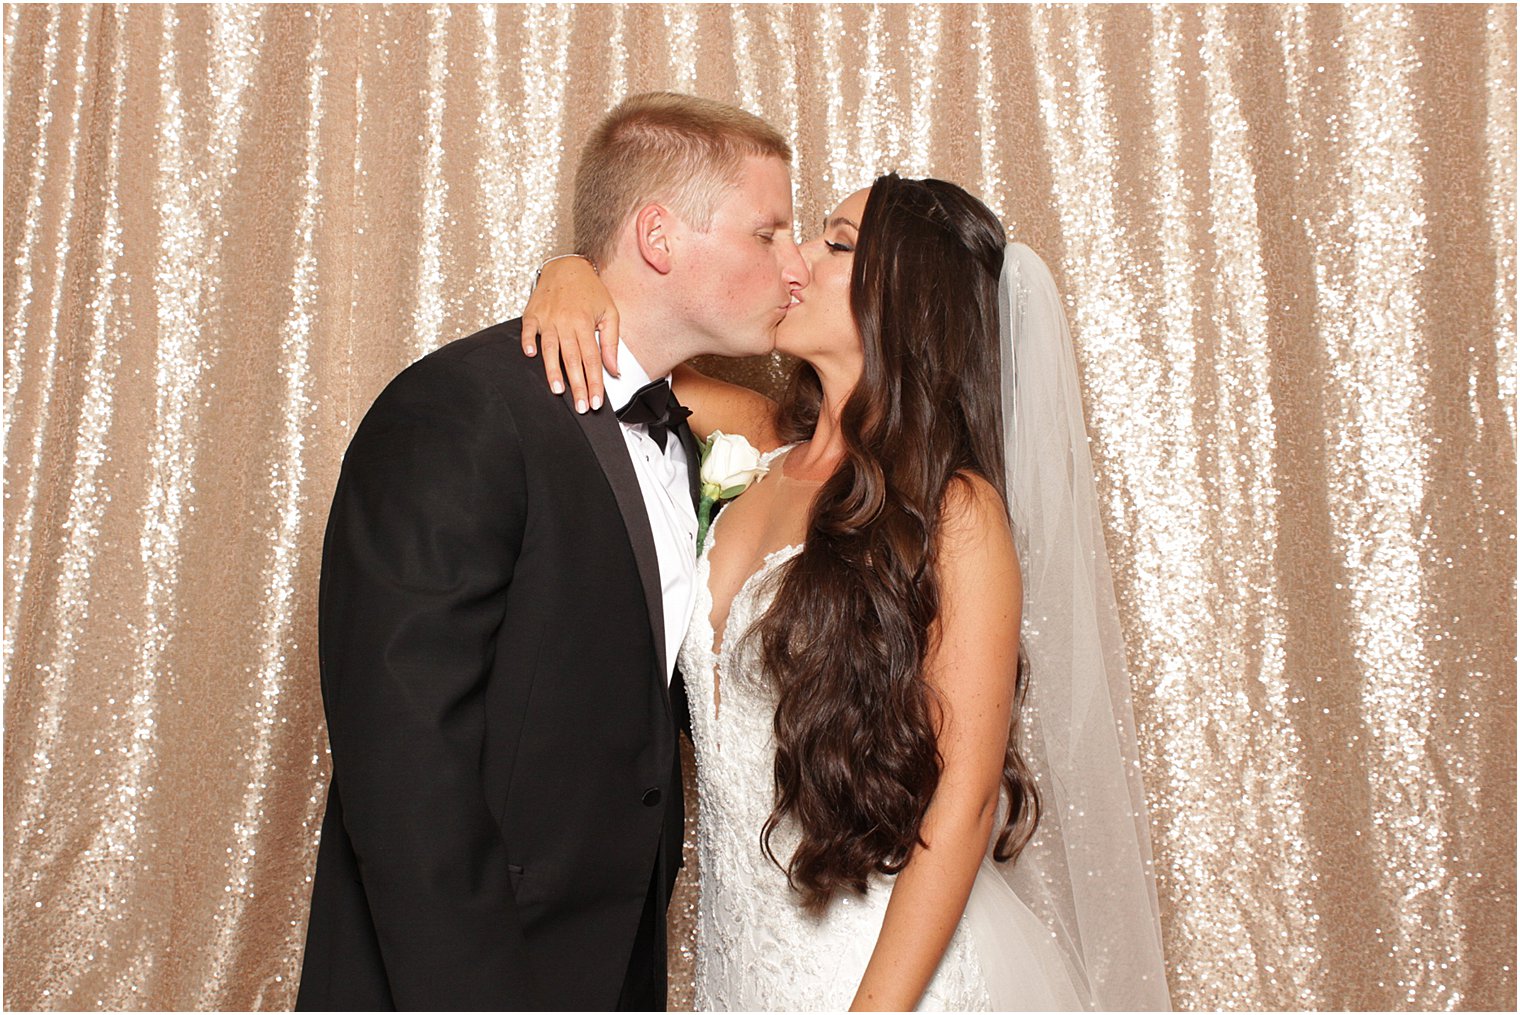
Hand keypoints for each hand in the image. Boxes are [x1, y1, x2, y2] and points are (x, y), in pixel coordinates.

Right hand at [521, 255, 620, 413]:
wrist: (567, 265)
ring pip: (550, 349)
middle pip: (572, 359)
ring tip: (558, 390)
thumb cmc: (590, 290)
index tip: (595, 401)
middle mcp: (566, 322)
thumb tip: (614, 369)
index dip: (594, 382)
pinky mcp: (533, 314)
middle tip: (580, 406)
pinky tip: (530, 355)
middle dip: (577, 385)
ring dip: (553, 370)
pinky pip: (528, 330)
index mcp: (585, 323)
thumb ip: (611, 342)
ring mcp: (548, 318)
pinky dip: (528, 341)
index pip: (592, 359)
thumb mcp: (609, 312)